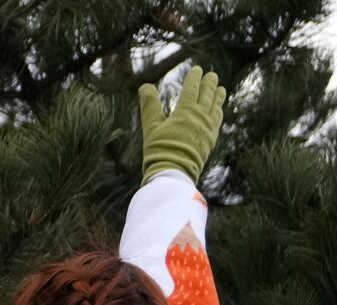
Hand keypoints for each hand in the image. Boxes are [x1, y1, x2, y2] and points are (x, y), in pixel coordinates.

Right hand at [139, 67, 227, 185]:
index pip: (192, 89)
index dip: (194, 78)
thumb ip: (150, 105)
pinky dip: (218, 111)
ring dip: (217, 96)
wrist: (174, 172)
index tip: (197, 70)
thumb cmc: (159, 150)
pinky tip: (218, 110)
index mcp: (185, 111)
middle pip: (207, 95)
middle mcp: (200, 117)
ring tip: (221, 88)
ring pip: (215, 107)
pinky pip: (217, 120)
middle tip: (212, 75)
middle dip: (209, 84)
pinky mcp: (210, 139)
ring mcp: (208, 128)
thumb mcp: (151, 127)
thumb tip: (144, 86)